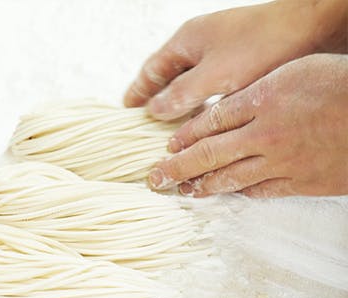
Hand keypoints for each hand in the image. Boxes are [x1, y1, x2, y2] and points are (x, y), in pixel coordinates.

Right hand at [125, 0, 347, 119]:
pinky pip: (216, 85)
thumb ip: (181, 95)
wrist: (312, 26)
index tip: (127, 109)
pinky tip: (211, 118)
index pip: (152, 69)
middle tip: (147, 124)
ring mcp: (225, 51)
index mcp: (187, 41)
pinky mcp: (246, 60)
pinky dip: (208, 102)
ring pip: (196, 83)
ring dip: (185, 104)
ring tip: (176, 128)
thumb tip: (155, 111)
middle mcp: (203, 45)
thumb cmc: (262, 44)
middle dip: (159, 100)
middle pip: (171, 76)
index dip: (138, 91)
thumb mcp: (214, 75)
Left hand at [148, 54, 347, 197]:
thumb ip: (260, 89)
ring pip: (231, 177)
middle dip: (176, 167)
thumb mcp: (295, 72)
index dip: (185, 137)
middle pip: (208, 154)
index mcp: (261, 102)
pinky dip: (240, 192)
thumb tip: (235, 104)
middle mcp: (264, 135)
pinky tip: (228, 194)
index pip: (209, 122)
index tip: (168, 146)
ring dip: (202, 185)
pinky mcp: (303, 183)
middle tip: (155, 178)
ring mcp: (283, 162)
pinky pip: (262, 191)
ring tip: (183, 190)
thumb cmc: (343, 85)